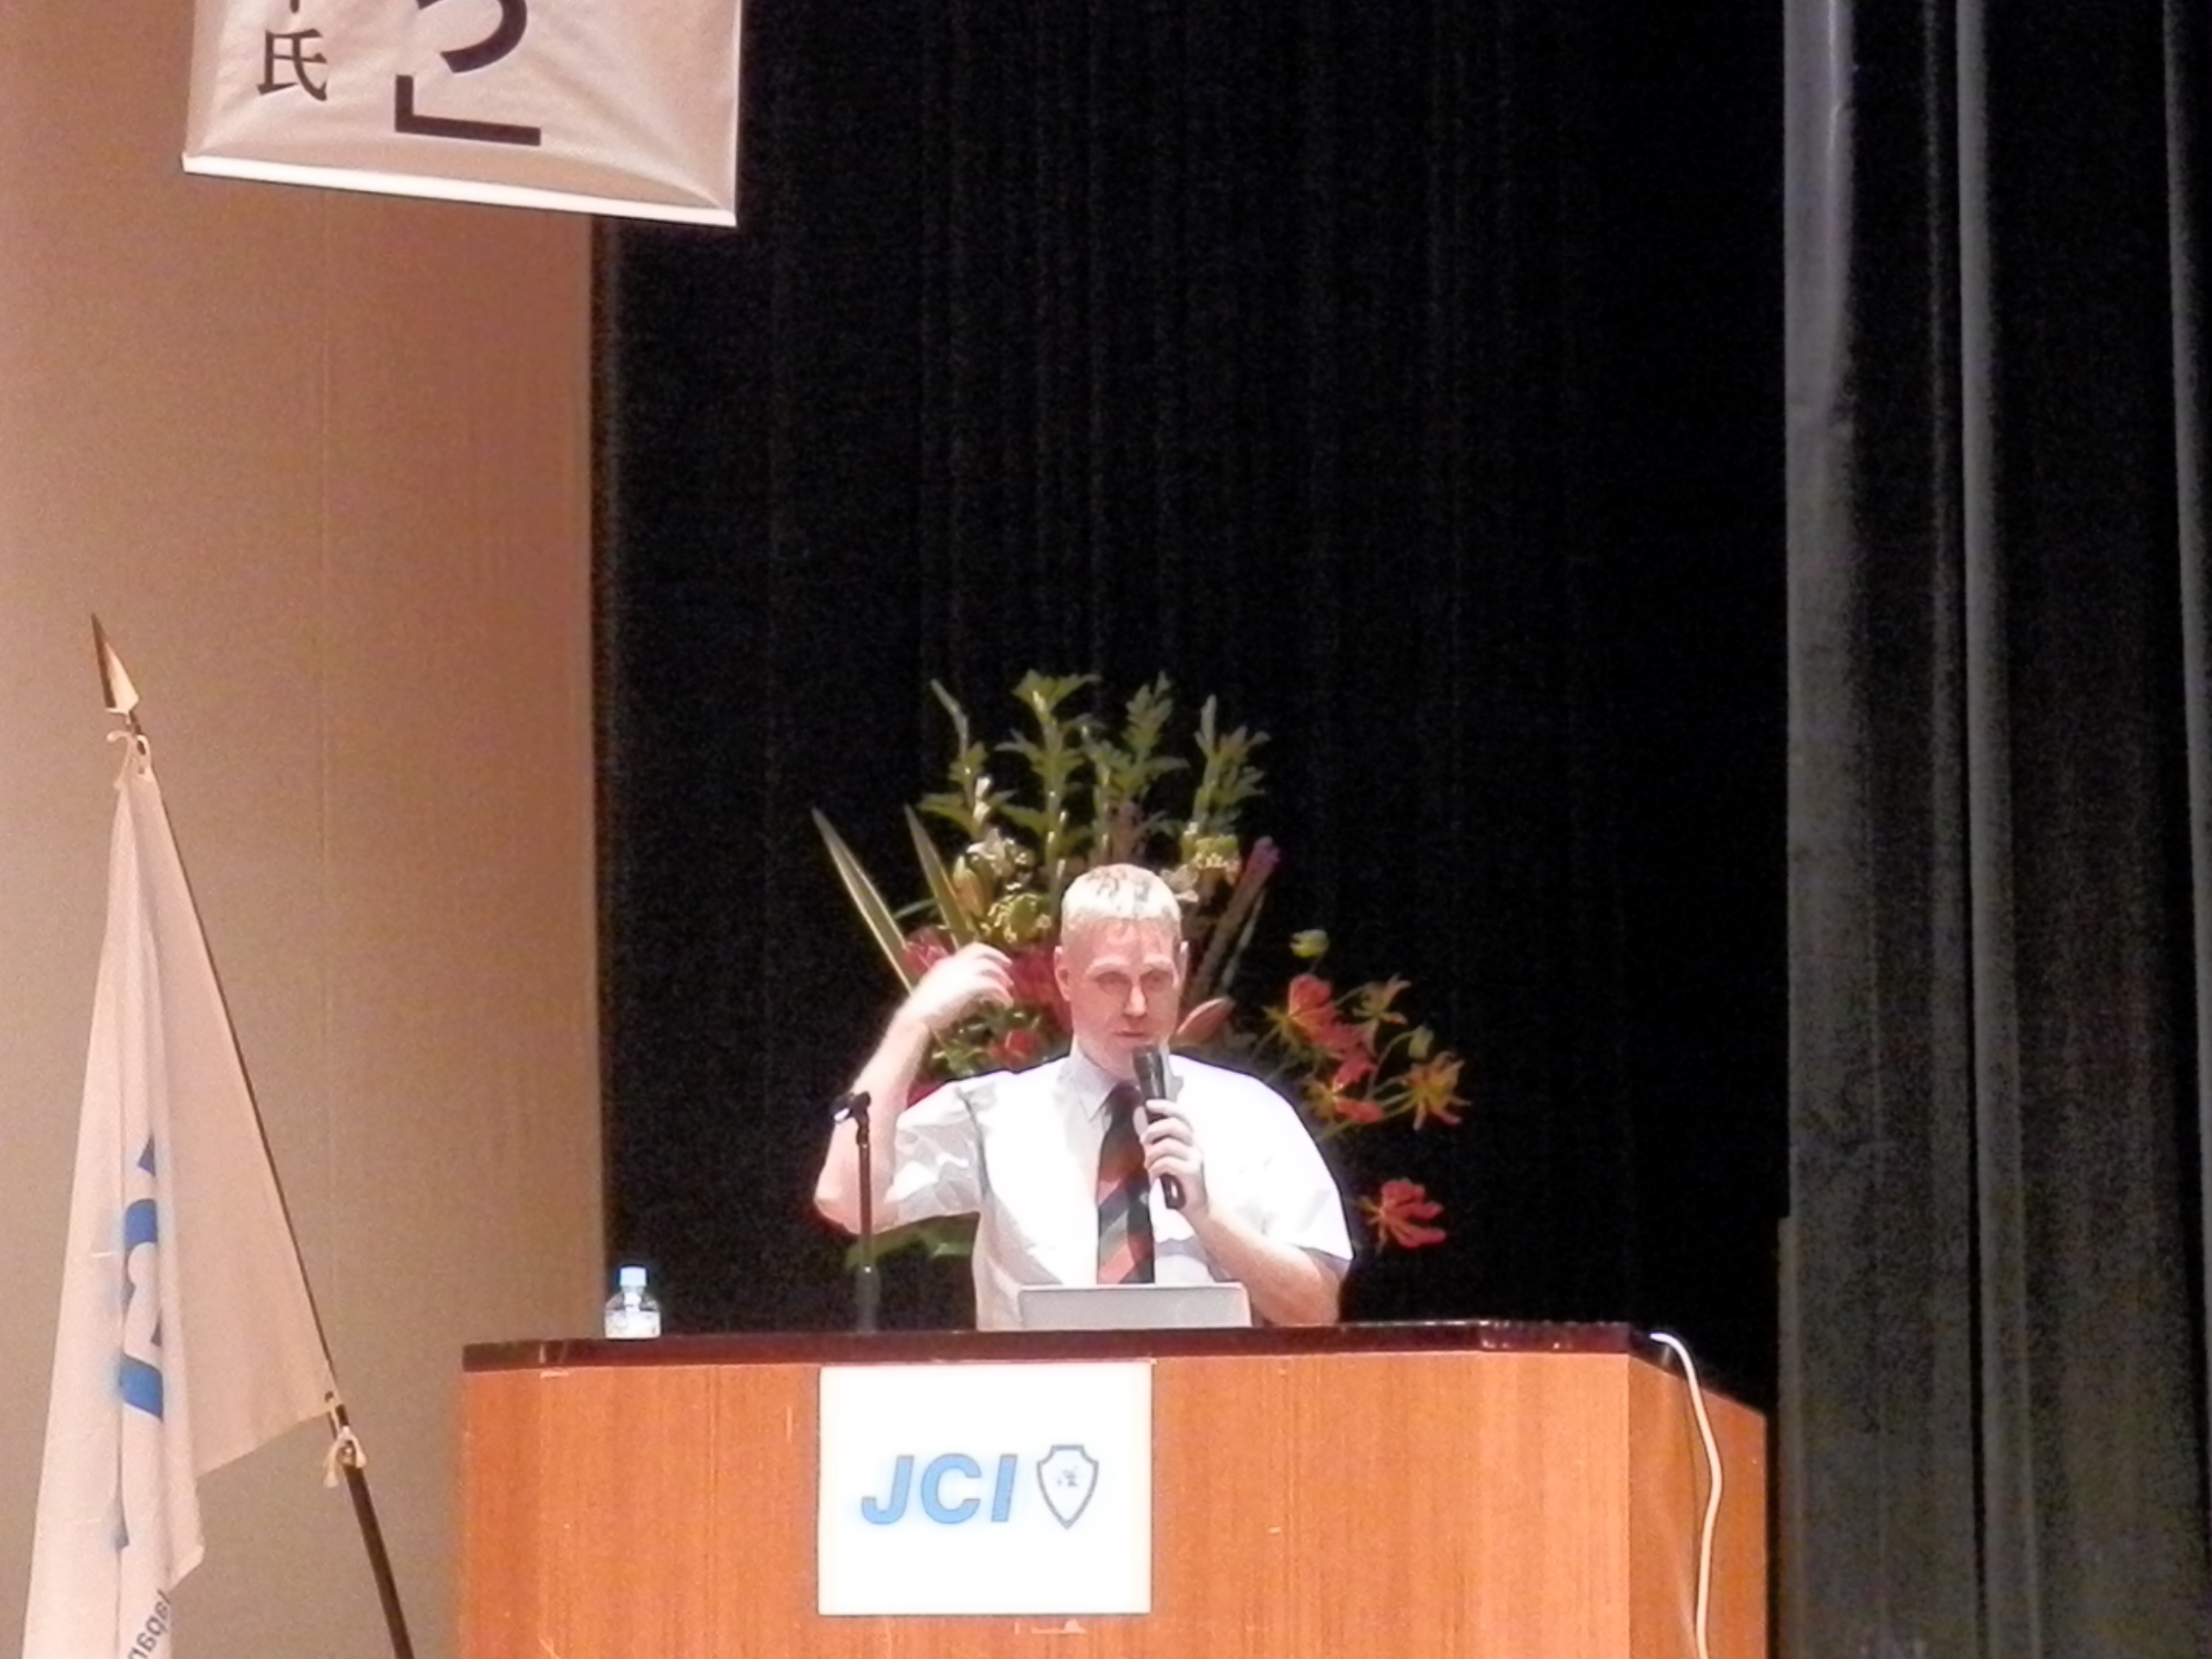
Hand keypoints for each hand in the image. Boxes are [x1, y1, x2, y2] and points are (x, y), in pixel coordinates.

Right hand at [897, 942, 1013, 1037]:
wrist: (917, 1017)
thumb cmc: (927, 1012)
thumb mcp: (946, 997)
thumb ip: (964, 992)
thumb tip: (983, 996)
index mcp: (946, 964)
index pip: (969, 951)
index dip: (984, 955)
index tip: (994, 963)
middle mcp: (954, 963)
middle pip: (980, 949)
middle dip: (997, 956)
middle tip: (1008, 965)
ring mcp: (962, 972)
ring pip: (989, 966)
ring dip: (1001, 978)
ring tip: (1008, 991)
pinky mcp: (970, 985)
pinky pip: (992, 985)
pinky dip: (1001, 994)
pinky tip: (1005, 1004)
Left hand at [1138, 1098, 1207, 1215]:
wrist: (1198, 1210)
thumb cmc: (1180, 1185)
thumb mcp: (1169, 1162)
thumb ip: (1159, 1148)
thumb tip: (1143, 1134)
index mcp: (1190, 1141)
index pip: (1181, 1115)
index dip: (1165, 1106)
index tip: (1148, 1104)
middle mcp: (1195, 1146)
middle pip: (1174, 1125)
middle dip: (1154, 1129)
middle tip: (1143, 1141)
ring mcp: (1195, 1158)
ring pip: (1168, 1144)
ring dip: (1152, 1154)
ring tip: (1148, 1165)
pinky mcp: (1193, 1172)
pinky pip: (1168, 1162)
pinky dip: (1156, 1167)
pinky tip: (1154, 1175)